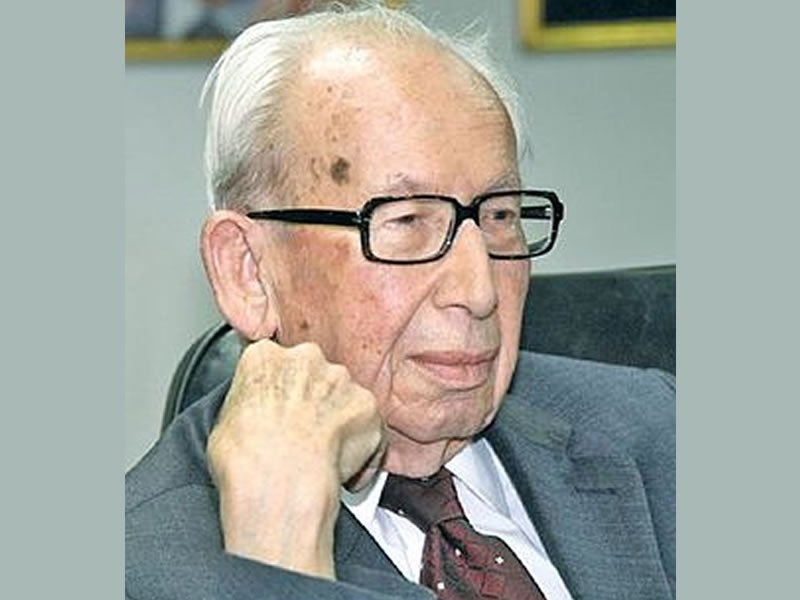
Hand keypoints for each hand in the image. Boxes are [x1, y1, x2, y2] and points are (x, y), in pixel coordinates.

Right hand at [207, 339, 384, 578]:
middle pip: (312, 373)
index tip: (277, 409)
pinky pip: (368, 424)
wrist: (279, 483)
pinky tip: (341, 468)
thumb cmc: (247, 459)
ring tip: (320, 454)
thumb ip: (247, 405)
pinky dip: (361, 445)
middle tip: (300, 432)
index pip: (274, 363)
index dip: (277, 390)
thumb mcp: (222, 422)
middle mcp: (306, 357)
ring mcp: (340, 379)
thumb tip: (252, 419)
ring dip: (336, 418)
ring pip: (342, 396)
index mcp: (264, 356)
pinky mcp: (367, 404)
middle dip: (310, 398)